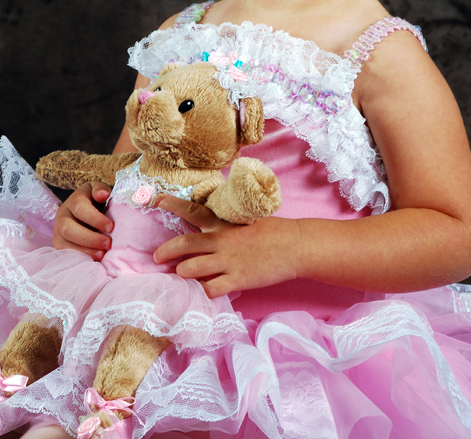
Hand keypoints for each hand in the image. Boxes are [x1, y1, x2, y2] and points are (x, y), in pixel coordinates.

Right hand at [53, 182, 112, 259]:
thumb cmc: (98, 201)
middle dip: (89, 238)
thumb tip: (103, 194)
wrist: (89, 209)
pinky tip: (93, 261)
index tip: (111, 227)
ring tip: (102, 255)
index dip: (95, 218)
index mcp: (74, 200)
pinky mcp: (60, 245)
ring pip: (63, 244)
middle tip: (108, 244)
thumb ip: (101, 189)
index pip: (80, 207)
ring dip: (83, 251)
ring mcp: (58, 232)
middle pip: (68, 228)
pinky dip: (79, 259)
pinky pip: (65, 255)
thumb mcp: (100, 190)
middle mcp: (62, 216)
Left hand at [153, 195, 299, 298]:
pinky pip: (210, 289)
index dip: (173, 204)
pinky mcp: (238, 279)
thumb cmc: (271, 232)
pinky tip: (202, 291)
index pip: (193, 210)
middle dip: (165, 252)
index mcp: (223, 223)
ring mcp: (229, 261)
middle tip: (155, 258)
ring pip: (191, 269)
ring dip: (181, 273)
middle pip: (184, 243)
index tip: (156, 200)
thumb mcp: (244, 221)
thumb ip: (224, 226)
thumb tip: (206, 233)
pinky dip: (202, 291)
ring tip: (180, 277)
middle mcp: (222, 240)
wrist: (294, 245)